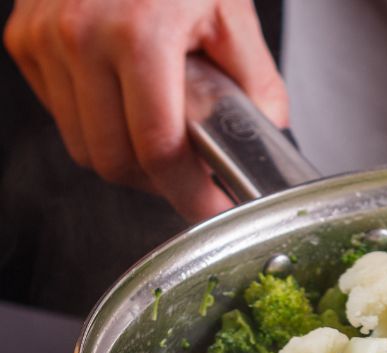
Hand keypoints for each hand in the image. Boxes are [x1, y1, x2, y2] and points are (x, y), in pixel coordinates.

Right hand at [4, 0, 287, 220]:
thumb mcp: (231, 13)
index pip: (158, 146)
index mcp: (139, 33)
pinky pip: (61, 114)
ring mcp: (44, 39)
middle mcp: (81, 37)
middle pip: (113, 159)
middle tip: (192, 181)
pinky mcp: (24, 41)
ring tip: (163, 143)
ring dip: (125, 159)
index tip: (212, 206)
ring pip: (81, 145)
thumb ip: (255, 81)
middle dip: (157, 184)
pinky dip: (95, 125)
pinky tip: (126, 106)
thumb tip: (268, 136)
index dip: (188, 192)